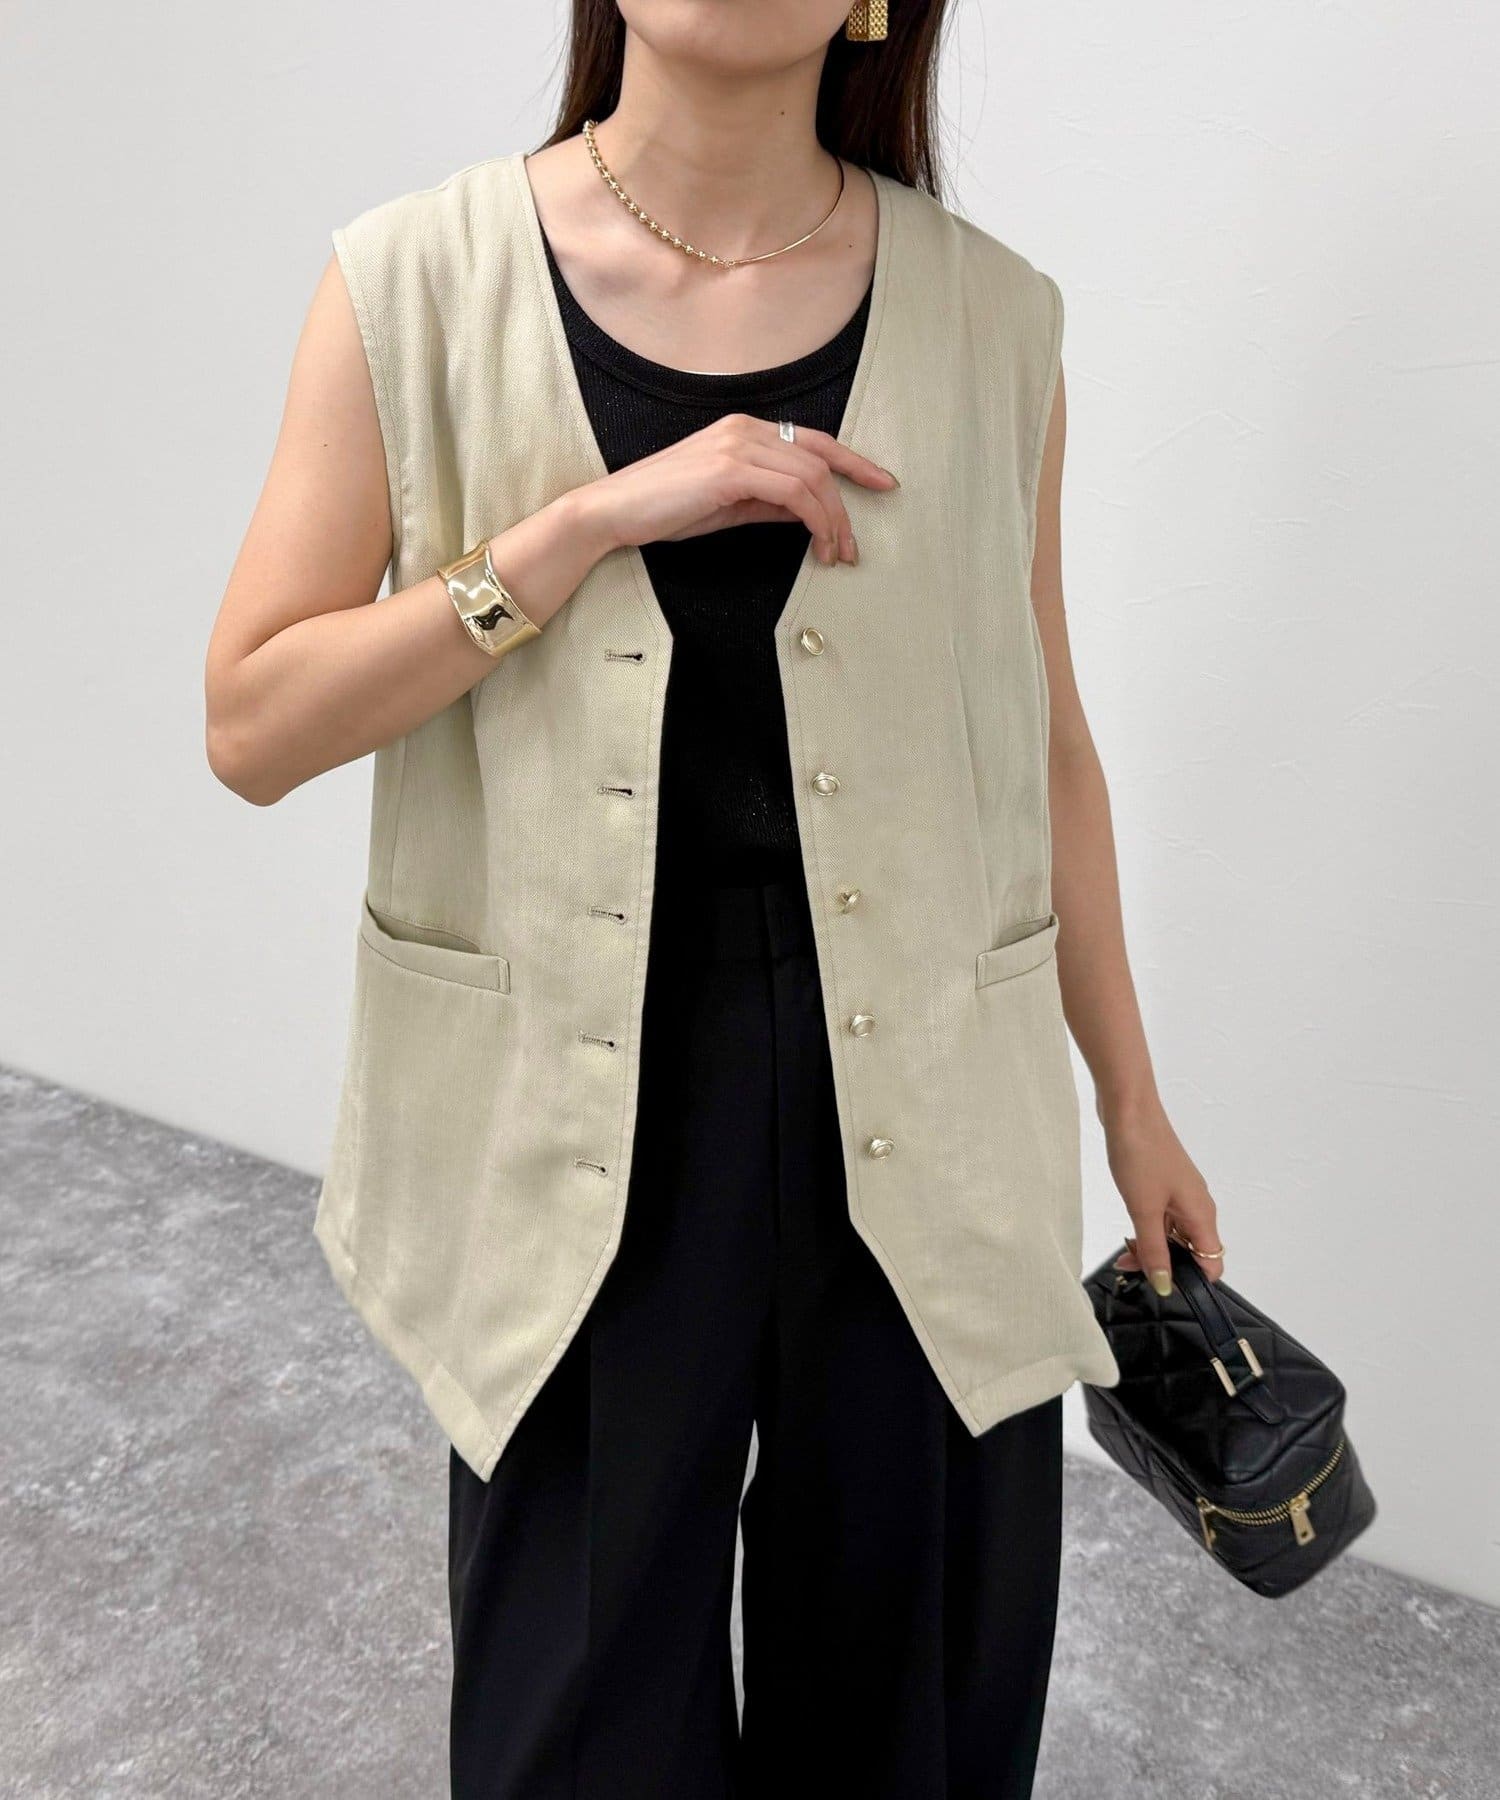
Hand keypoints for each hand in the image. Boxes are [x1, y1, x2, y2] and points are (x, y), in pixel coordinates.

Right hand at [573, 412, 898, 566]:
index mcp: (744, 430)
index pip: (813, 441)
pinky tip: (816, 545)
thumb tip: (805, 513)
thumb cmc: (665, 509)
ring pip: (811, 478)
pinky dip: (814, 521)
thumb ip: (768, 501)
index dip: (853, 462)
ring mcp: (738, 445)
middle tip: (854, 546)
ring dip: (832, 520)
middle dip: (846, 505)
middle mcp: (745, 428)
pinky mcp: (730, 469)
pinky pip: (793, 493)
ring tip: (835, 555)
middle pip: (819, 460)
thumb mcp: (728, 504)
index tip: (882, 483)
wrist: (615, 510)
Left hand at [1102, 1099, 1224, 1293]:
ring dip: (1150, 1247)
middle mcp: (1197, 1206)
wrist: (1128, 1109)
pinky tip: (1127, 1232)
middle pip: (1190, 1251)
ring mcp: (1180, 1194)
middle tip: (1129, 1267)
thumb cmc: (1140, 1153)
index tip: (1160, 1285)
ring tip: (1122, 1253)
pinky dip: (1146, 1229)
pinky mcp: (1163, 1184)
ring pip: (1172, 1235)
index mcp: (1201, 1214)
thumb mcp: (1143, 1210)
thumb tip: (1165, 1285)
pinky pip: (1161, 1218)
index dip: (1190, 1280)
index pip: (1211, 1262)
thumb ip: (1153, 1250)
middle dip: (1163, 1264)